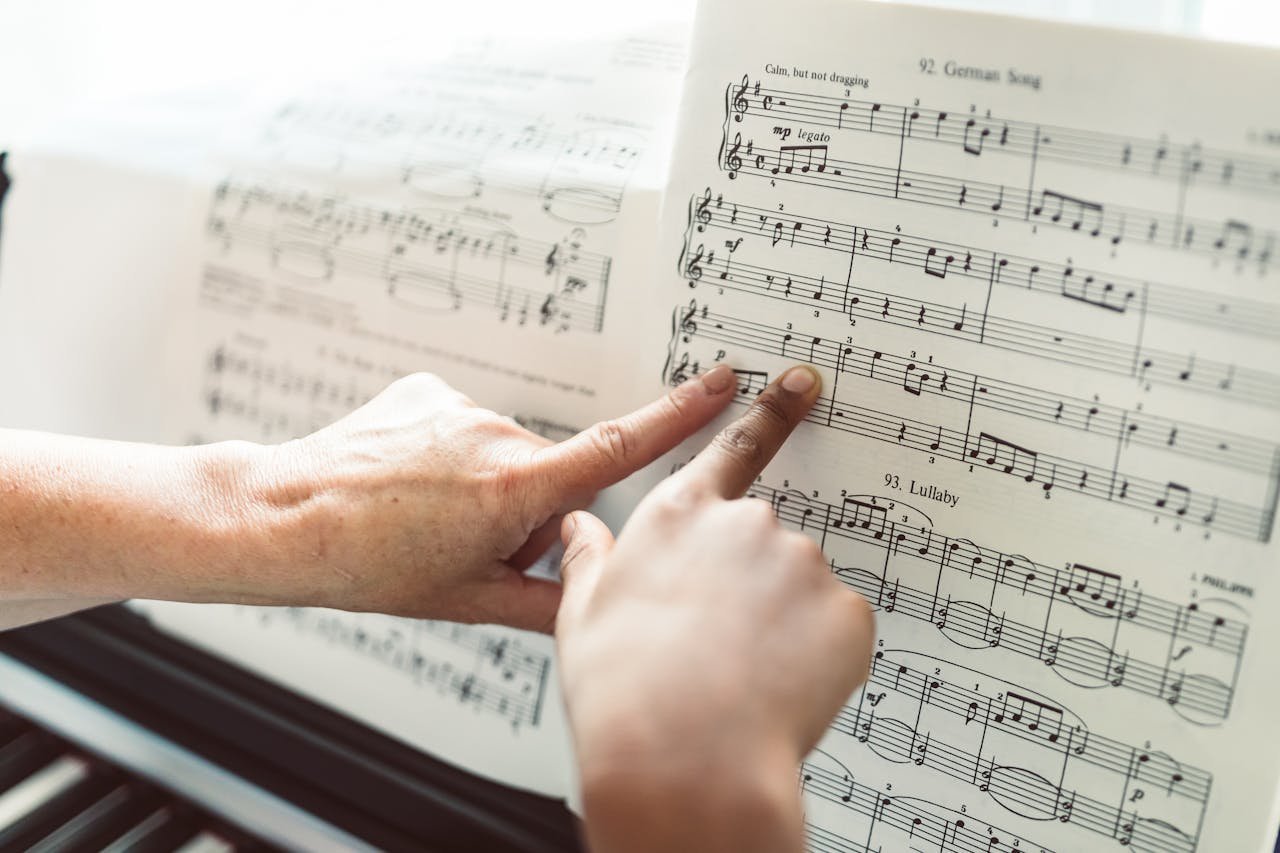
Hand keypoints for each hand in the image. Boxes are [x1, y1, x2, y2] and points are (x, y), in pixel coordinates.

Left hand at [242, 365, 740, 628]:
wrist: (283, 519)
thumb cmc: (369, 566)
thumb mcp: (468, 600)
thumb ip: (549, 604)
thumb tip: (597, 609)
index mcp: (515, 489)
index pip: (620, 447)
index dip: (681, 415)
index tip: (722, 380)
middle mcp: (494, 436)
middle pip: (548, 473)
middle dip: (525, 508)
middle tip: (462, 543)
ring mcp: (458, 407)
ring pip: (502, 451)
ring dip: (481, 481)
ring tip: (421, 514)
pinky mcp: (427, 389)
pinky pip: (463, 424)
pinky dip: (447, 452)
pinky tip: (404, 481)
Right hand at [554, 365, 873, 852]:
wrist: (682, 758)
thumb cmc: (625, 689)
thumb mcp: (582, 615)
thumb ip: (590, 559)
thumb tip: (578, 528)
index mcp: (680, 517)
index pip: (734, 450)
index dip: (773, 414)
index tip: (802, 384)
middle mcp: (746, 525)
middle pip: (763, 544)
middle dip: (751, 586)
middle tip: (718, 645)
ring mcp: (802, 563)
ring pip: (800, 590)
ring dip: (782, 623)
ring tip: (740, 675)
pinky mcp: (846, 610)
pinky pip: (836, 629)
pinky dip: (816, 655)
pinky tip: (778, 686)